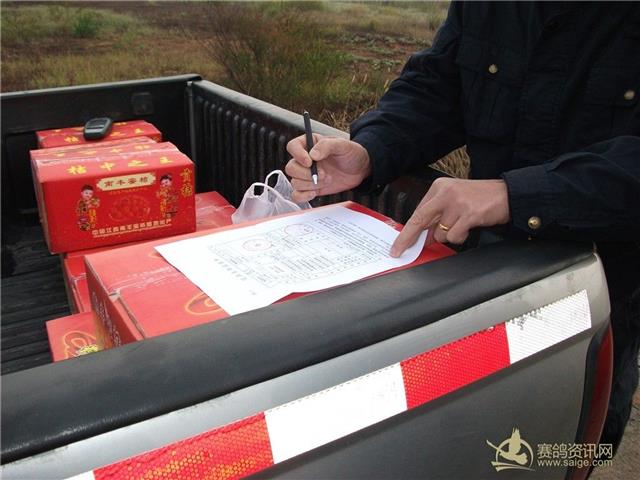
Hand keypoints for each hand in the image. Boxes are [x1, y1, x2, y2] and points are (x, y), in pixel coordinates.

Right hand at [285, 134, 371, 202]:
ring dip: (311, 184)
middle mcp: (304, 160)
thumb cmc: (351, 153)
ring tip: (328, 180)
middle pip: (291, 168)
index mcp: (309, 145)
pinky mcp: (310, 188)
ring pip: (295, 182)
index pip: (292, 147)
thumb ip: (326, 146)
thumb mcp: (342, 145)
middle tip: (324, 174)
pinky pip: (297, 195)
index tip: (310, 162)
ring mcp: (306, 175)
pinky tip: (314, 193)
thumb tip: (312, 154)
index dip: (298, 155)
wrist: (360, 170)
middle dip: (307, 174)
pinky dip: (303, 196)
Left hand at [390, 178, 509, 256]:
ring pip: (439, 233)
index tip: (397, 244)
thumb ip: (437, 214)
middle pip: (420, 221)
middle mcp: (446, 193)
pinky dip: (460, 237)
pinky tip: (468, 227)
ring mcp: (457, 203)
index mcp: (439, 187)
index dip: (406, 231)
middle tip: (399, 251)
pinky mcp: (469, 214)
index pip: (417, 212)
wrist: (507, 194)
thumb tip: (421, 235)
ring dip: (449, 235)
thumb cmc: (480, 198)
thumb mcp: (454, 199)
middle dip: (408, 239)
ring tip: (462, 224)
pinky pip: (454, 236)